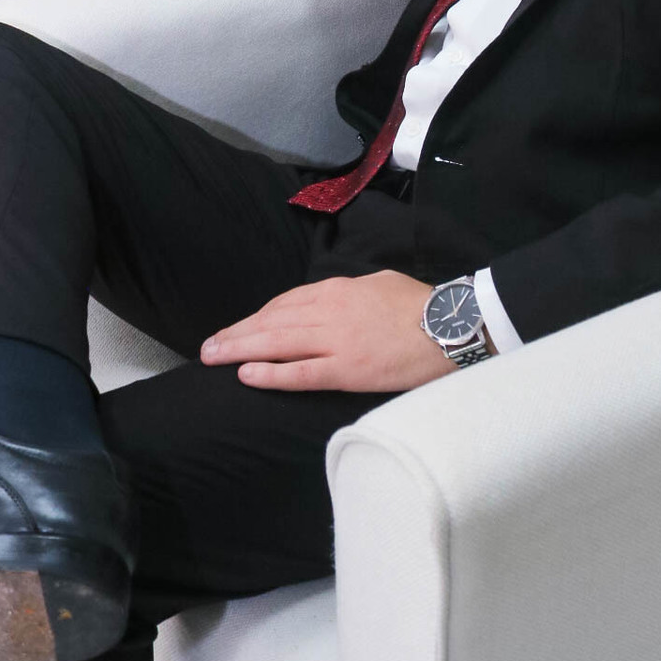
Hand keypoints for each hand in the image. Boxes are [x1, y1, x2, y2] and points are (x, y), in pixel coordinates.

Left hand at [199, 270, 456, 391]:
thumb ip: (349, 293)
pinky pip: (301, 372)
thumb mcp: (378, 284)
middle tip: (208, 347)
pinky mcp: (348, 369)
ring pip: (277, 344)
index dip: (257, 318)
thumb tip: (330, 301)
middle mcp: (330, 311)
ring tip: (214, 358)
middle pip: (272, 322)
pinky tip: (247, 375)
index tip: (238, 329)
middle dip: (236, 334)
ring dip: (240, 351)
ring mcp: (337, 341)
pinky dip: (271, 373)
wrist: (451, 325)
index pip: (285, 303)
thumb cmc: (420, 305)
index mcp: (338, 289)